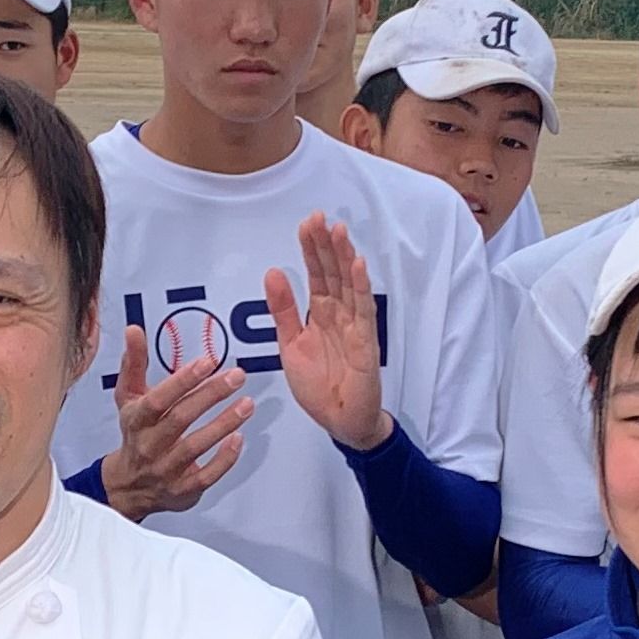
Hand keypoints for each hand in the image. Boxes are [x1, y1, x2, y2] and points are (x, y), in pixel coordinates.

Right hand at [98, 323, 251, 520]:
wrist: (129, 485)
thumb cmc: (135, 434)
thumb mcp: (129, 397)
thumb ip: (134, 363)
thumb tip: (134, 330)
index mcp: (137, 419)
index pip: (158, 399)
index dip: (182, 381)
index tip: (206, 362)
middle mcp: (150, 445)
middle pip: (180, 419)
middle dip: (211, 396)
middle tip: (236, 377)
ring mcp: (166, 469)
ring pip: (195, 447)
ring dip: (223, 424)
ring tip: (247, 404)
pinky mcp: (183, 489)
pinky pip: (206, 475)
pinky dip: (223, 459)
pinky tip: (239, 439)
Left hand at [269, 213, 391, 451]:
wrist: (339, 421)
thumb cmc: (318, 386)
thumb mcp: (290, 344)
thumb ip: (282, 310)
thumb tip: (272, 271)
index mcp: (320, 313)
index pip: (316, 274)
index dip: (311, 249)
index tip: (306, 224)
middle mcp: (339, 314)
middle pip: (332, 273)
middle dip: (325, 245)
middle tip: (318, 217)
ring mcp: (355, 326)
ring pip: (349, 285)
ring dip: (344, 257)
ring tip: (339, 230)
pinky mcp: (366, 342)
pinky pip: (363, 310)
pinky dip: (360, 287)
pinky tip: (357, 265)